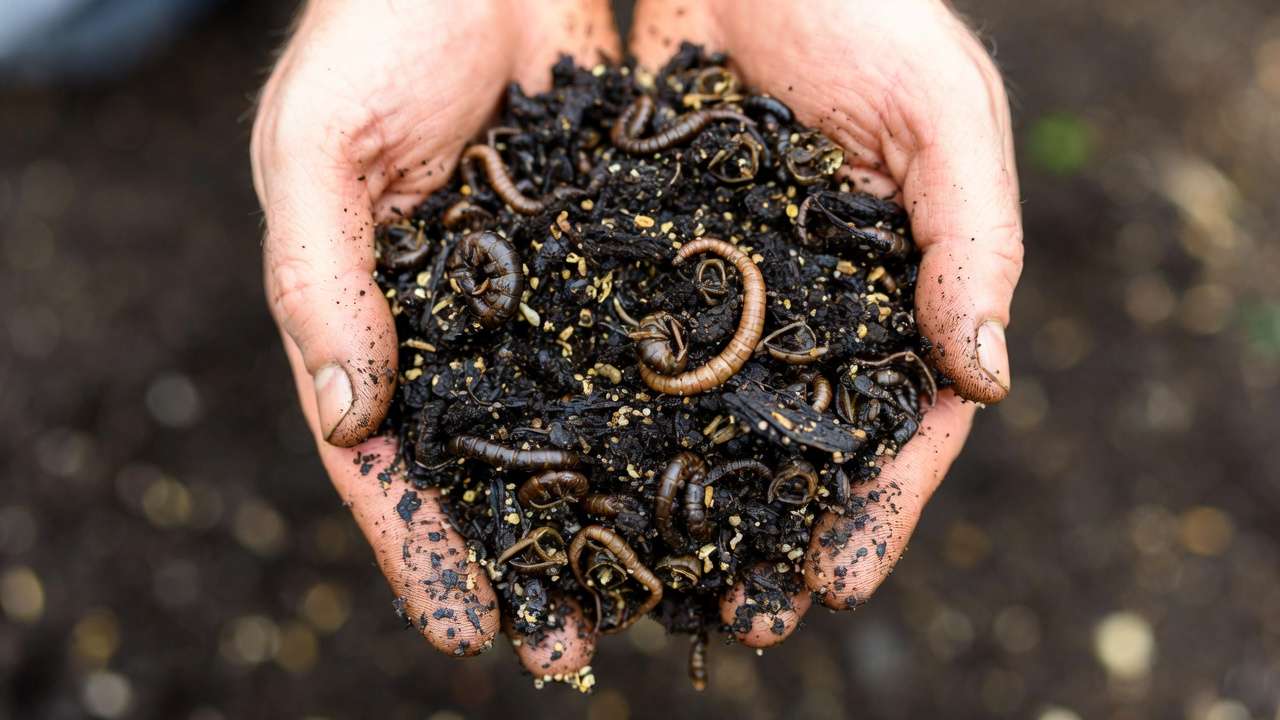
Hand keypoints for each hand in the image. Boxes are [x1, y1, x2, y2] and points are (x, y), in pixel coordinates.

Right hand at [251, 0, 617, 675]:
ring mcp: (544, 295)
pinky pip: (649, 338)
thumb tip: (350, 417)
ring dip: (613, 504)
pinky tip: (724, 462)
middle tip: (573, 650)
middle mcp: (465, 325)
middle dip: (529, 557)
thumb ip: (320, 278)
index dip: (421, 548)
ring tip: (665, 585)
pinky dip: (677, 402)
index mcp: (377, 319)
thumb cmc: (371, 34)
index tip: (466, 631)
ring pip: (577, 419)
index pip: (387, 458)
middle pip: (493, 463)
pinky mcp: (617, 251)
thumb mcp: (317, 148)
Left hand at [632, 0, 1022, 645]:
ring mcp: (725, 286)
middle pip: (799, 440)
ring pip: (711, 411)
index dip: (878, 506)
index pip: (901, 421)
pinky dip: (613, 407)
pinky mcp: (644, 251)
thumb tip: (984, 380)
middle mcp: (809, 305)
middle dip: (775, 532)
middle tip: (744, 618)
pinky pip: (629, 339)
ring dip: (689, 497)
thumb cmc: (871, 9)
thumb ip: (972, 241)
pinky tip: (583, 471)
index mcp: (894, 289)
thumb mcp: (944, 113)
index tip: (840, 583)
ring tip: (656, 578)